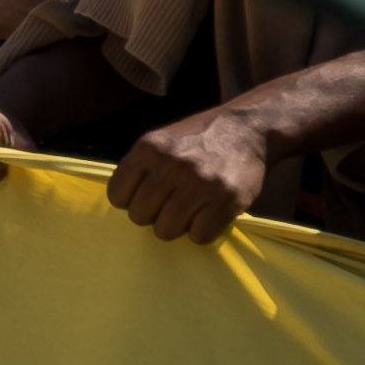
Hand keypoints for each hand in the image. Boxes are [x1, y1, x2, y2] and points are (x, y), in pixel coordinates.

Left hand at [108, 104, 275, 242]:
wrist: (247, 127)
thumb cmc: (199, 139)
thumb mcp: (161, 140)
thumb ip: (140, 168)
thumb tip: (121, 203)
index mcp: (148, 148)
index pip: (117, 195)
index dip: (131, 200)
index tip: (149, 195)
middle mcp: (170, 165)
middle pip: (139, 217)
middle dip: (154, 214)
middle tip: (173, 202)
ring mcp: (198, 183)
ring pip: (166, 230)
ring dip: (178, 225)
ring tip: (192, 208)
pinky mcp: (225, 200)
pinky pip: (199, 237)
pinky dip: (204, 231)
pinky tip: (210, 213)